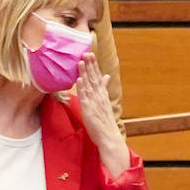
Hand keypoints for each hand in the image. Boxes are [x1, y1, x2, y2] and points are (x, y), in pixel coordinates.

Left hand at [77, 54, 128, 176]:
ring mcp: (95, 102)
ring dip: (85, 72)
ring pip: (89, 85)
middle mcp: (99, 96)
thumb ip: (104, 88)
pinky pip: (85, 97)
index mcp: (102, 94)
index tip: (90, 54)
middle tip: (87, 52)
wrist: (109, 137)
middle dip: (90, 64)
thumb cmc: (105, 121)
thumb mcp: (105, 102)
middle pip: (94, 78)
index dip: (94, 65)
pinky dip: (83, 87)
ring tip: (81, 61)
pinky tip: (80, 79)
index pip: (98, 76)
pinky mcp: (89, 110)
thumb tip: (106, 76)